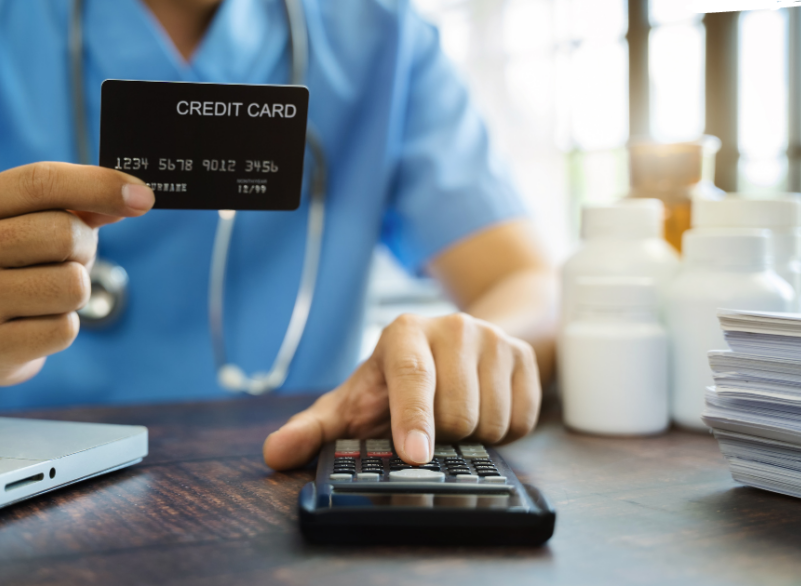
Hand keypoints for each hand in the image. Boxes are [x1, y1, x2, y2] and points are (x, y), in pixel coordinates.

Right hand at [0, 162, 153, 386]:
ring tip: (45, 294)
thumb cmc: (10, 266)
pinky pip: (65, 329)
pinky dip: (63, 326)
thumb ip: (75, 204)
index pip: (41, 181)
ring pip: (72, 285)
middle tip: (65, 260)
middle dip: (84, 248)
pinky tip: (34, 324)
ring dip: (75, 290)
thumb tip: (131, 197)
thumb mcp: (26, 223)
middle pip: (64, 234)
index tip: (144, 197)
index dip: (99, 185)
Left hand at [263, 313, 540, 468]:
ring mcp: (494, 339)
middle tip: (429, 431)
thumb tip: (275, 454)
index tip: (414, 455)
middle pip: (456, 410)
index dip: (413, 419)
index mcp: (404, 333)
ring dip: (474, 438)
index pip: (411, 376)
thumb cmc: (397, 382)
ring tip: (454, 421)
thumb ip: (314, 430)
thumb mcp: (354, 401)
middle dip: (442, 437)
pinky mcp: (525, 357)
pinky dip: (503, 433)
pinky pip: (522, 421)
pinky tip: (483, 415)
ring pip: (493, 420)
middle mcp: (452, 327)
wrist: (460, 346)